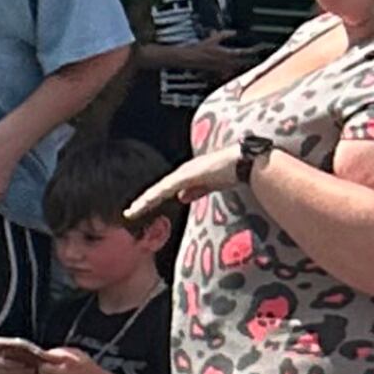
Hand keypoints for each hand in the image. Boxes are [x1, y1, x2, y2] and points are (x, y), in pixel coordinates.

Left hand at [129, 142, 243, 226]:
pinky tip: (148, 202)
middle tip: (129, 213)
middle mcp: (183, 172)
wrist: (244, 161)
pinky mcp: (189, 174)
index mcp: (187, 176)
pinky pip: (170, 186)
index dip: (152, 200)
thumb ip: (197, 190)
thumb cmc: (232, 170)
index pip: (165, 190)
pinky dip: (158, 195)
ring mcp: (185, 172)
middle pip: (158, 189)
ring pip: (160, 189)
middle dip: (144, 202)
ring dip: (146, 201)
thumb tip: (181, 197)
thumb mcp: (211, 184)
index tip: (139, 211)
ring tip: (133, 211)